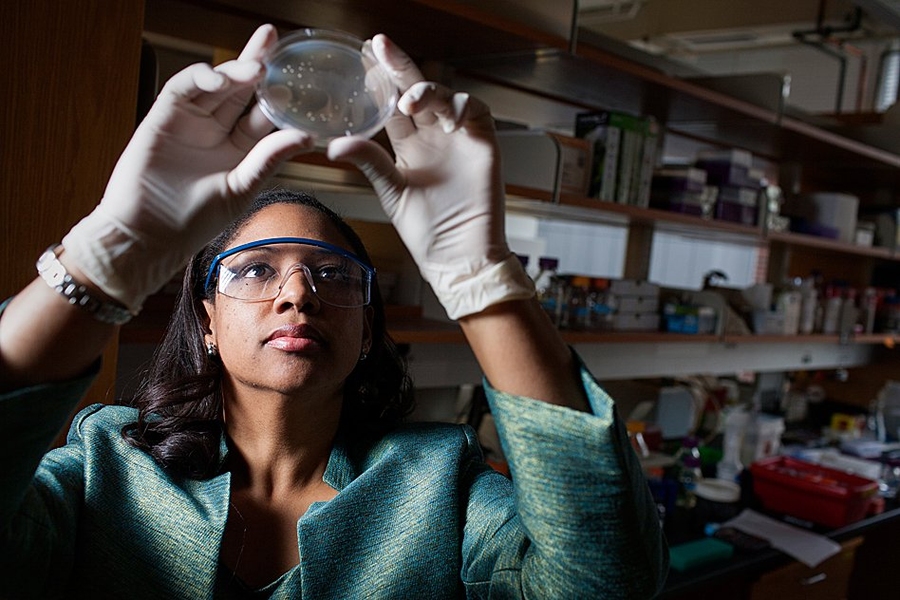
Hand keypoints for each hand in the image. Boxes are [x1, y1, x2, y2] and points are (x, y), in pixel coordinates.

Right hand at [62, 24, 313, 312]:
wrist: (149, 234)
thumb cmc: (196, 220)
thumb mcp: (241, 188)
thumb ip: (269, 158)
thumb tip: (306, 136)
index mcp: (241, 149)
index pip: (264, 113)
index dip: (281, 93)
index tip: (302, 76)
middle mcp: (217, 130)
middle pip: (242, 89)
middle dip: (258, 63)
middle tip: (274, 39)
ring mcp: (190, 121)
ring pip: (216, 85)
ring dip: (234, 71)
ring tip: (256, 68)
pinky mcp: (163, 116)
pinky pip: (183, 89)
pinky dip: (201, 79)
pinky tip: (220, 80)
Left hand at [327, 35, 532, 318]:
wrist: (459, 256)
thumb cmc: (426, 230)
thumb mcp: (391, 191)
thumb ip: (369, 161)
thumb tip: (332, 145)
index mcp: (408, 146)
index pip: (391, 105)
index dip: (379, 81)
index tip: (362, 58)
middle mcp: (433, 136)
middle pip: (415, 92)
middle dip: (399, 67)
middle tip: (379, 47)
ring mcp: (459, 138)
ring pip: (444, 97)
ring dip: (427, 90)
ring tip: (409, 101)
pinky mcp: (483, 144)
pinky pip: (477, 111)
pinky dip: (463, 105)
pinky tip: (449, 114)